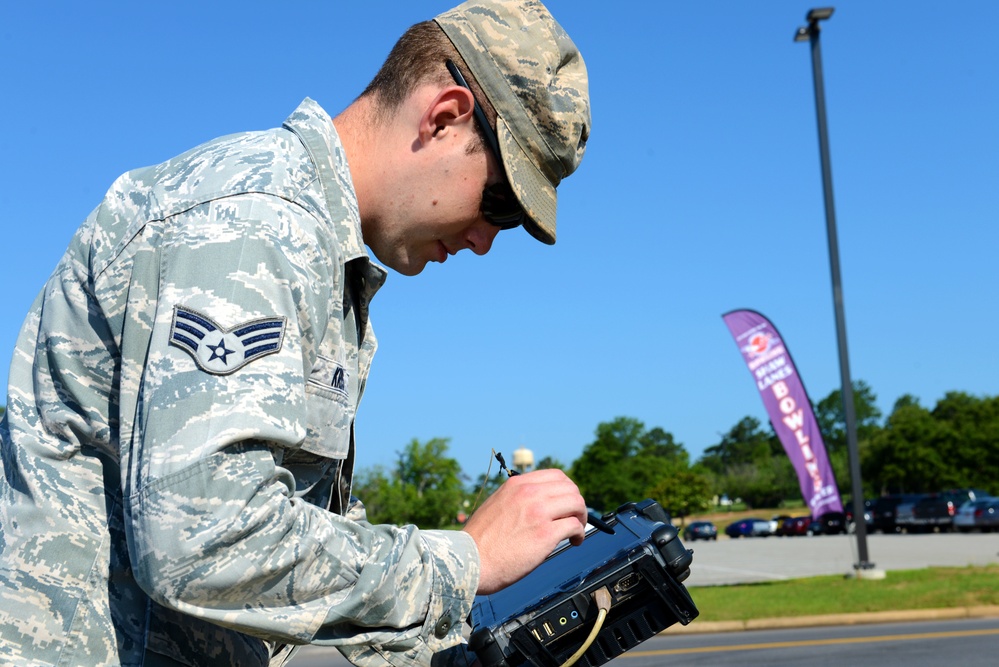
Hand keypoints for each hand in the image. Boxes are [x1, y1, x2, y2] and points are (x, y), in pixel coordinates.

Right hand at [462, 468, 586, 594]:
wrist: (468, 561)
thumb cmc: (480, 541)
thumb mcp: (496, 505)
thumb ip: (516, 500)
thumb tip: (538, 503)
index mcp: (516, 485)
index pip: (555, 476)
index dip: (567, 490)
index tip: (566, 504)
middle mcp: (528, 493)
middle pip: (570, 488)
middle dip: (577, 504)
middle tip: (575, 518)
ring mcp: (538, 512)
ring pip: (576, 503)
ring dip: (581, 517)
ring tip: (576, 531)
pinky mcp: (545, 534)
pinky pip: (574, 526)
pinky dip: (579, 534)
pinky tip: (574, 542)